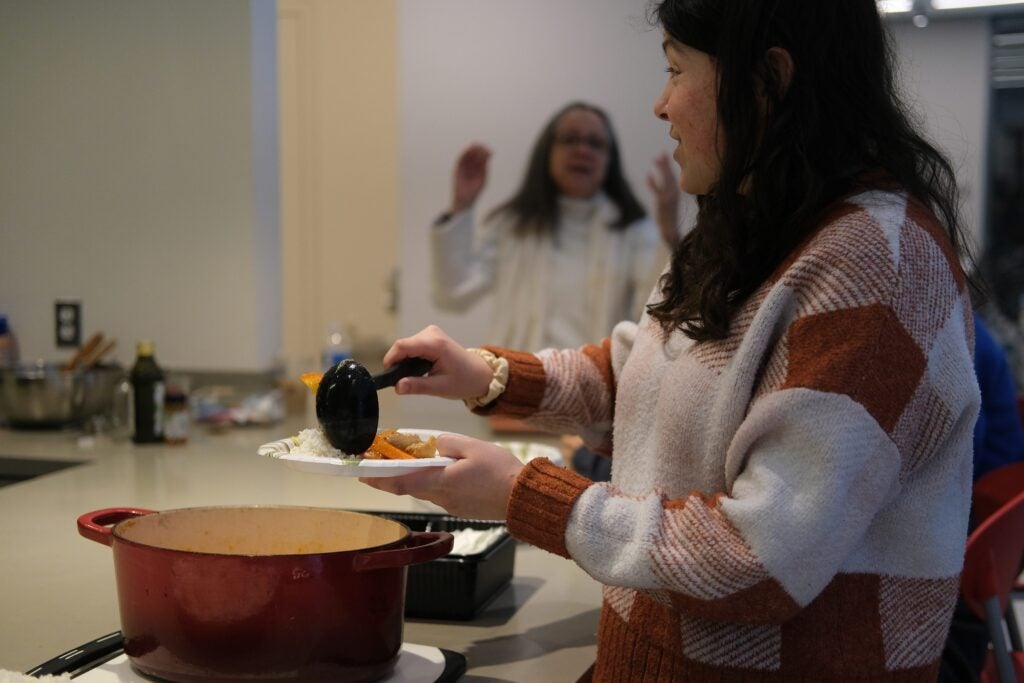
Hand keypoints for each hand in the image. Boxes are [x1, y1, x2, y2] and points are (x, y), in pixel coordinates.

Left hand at [360, 433, 523, 519]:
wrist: (522, 498)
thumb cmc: (500, 472)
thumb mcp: (473, 447)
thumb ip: (449, 443)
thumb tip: (437, 444)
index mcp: (440, 481)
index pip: (401, 481)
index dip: (379, 478)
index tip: (362, 474)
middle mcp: (441, 497)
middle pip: (410, 487)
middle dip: (394, 476)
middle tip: (384, 465)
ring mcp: (451, 505)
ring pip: (426, 490)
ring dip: (418, 479)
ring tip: (418, 464)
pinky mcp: (462, 509)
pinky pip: (442, 494)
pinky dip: (436, 484)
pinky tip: (446, 473)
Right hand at [382, 325, 492, 400]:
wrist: (480, 374)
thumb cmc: (465, 380)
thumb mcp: (440, 387)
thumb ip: (417, 386)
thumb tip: (397, 386)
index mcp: (436, 344)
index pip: (402, 346)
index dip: (391, 359)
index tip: (389, 375)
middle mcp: (432, 334)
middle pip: (402, 346)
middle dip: (399, 363)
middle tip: (405, 382)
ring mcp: (431, 333)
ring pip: (405, 346)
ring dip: (405, 361)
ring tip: (416, 377)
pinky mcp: (430, 336)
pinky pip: (411, 346)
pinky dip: (410, 358)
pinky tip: (420, 369)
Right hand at [451, 144, 491, 213]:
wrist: (465, 199)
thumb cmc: (475, 191)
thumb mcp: (482, 179)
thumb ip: (484, 168)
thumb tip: (488, 156)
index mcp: (480, 168)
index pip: (483, 157)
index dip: (486, 152)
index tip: (490, 151)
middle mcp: (473, 166)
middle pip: (476, 154)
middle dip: (480, 149)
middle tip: (483, 147)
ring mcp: (465, 166)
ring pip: (468, 154)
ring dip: (472, 149)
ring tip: (476, 146)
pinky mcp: (458, 167)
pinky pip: (461, 158)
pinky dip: (465, 153)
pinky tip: (469, 150)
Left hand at [646, 153, 680, 248]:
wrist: (670, 229)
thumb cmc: (668, 215)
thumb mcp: (669, 201)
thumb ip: (668, 191)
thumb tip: (665, 183)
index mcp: (677, 191)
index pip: (673, 175)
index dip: (669, 165)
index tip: (665, 155)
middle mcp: (675, 192)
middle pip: (670, 174)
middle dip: (666, 163)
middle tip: (662, 153)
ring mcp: (670, 196)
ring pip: (666, 179)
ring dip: (661, 168)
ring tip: (656, 158)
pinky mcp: (663, 202)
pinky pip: (658, 190)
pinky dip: (653, 182)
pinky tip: (648, 175)